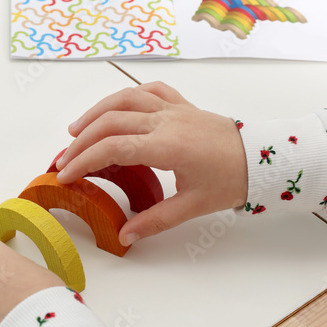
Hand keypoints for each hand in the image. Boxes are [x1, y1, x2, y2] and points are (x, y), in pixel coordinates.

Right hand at [54, 82, 246, 244]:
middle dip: (80, 142)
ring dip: (96, 113)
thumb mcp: (192, 207)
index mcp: (167, 146)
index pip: (112, 148)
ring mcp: (173, 108)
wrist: (262, 157)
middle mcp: (165, 121)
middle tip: (63, 161)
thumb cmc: (230, 180)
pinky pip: (148, 90)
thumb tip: (124, 236)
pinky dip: (126, 96)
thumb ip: (154, 221)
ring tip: (76, 131)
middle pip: (110, 123)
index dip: (83, 161)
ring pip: (124, 98)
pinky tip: (113, 109)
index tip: (65, 176)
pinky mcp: (181, 104)